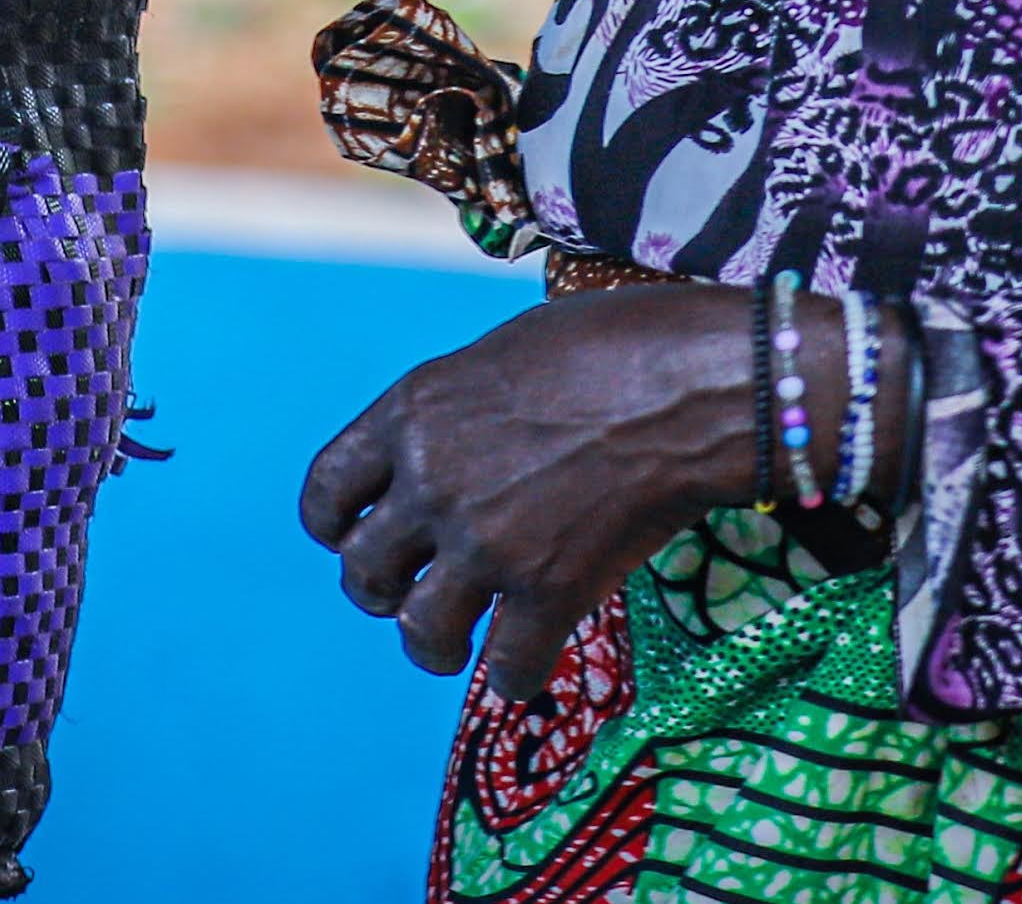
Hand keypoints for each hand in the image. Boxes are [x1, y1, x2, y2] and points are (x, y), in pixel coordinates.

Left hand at [299, 286, 758, 698]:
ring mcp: (487, 542)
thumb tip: (454, 449)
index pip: (325, 490)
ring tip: (454, 647)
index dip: (334, 525)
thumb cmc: (617, 342)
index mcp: (413, 412)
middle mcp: (433, 481)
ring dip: (433, 646)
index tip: (351, 538)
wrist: (695, 381)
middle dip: (381, 591)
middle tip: (412, 593)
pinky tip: (526, 668)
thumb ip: (457, 411)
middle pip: (362, 571)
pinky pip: (507, 669)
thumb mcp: (503, 352)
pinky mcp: (549, 591)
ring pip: (419, 631)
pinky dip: (514, 677)